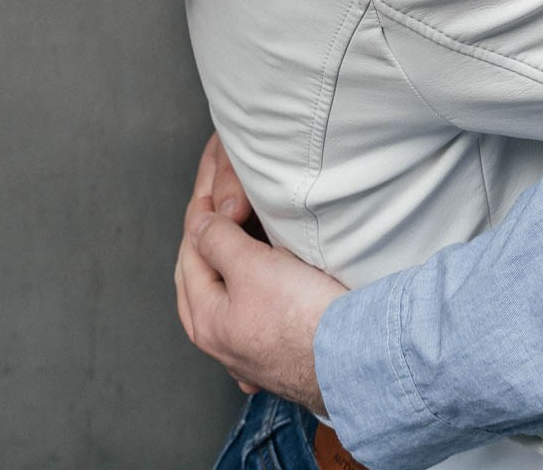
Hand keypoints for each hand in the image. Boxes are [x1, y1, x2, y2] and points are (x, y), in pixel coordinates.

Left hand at [175, 135, 347, 413]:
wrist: (352, 359)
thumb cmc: (301, 318)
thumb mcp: (252, 267)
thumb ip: (219, 240)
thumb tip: (199, 223)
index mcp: (205, 319)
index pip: (190, 251)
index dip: (200, 211)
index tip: (212, 182)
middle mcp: (220, 340)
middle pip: (201, 274)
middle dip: (206, 236)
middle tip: (216, 200)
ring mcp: (248, 349)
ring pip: (225, 293)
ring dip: (226, 261)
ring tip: (233, 233)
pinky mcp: (276, 350)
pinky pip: (251, 309)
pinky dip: (248, 286)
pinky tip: (253, 286)